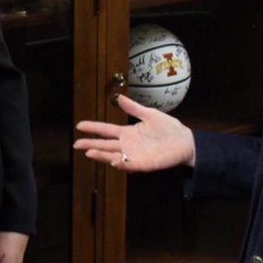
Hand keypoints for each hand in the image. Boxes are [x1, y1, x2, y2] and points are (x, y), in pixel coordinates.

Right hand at [74, 93, 196, 171]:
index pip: (106, 130)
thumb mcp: (149, 114)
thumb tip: (119, 97)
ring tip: (90, 153)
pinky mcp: (146, 164)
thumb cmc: (168, 128)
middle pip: (106, 145)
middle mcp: (128, 145)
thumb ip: (133, 108)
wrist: (185, 141)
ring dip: (102, 156)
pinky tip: (114, 161)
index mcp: (128, 133)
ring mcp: (136, 156)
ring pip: (114, 157)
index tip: (79, 125)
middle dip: (91, 145)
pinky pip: (131, 165)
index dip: (93, 128)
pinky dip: (122, 164)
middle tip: (76, 144)